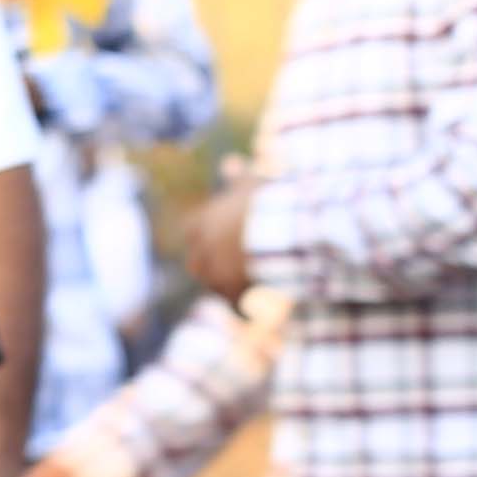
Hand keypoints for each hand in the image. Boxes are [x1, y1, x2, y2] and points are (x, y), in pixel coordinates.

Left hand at [182, 168, 256, 307]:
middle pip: (197, 264)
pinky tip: (250, 314)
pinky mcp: (231, 291)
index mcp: (201, 223)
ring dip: (224, 288)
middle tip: (224, 271)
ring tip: (241, 290)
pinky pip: (233, 304)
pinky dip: (242, 309)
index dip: (203, 239)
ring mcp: (215, 272)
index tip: (212, 244)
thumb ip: (237, 177)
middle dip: (208, 267)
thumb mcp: (251, 184)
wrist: (284, 225)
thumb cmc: (269, 200)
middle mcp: (202, 249)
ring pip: (214, 285)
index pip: (193, 233)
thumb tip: (230, 161)